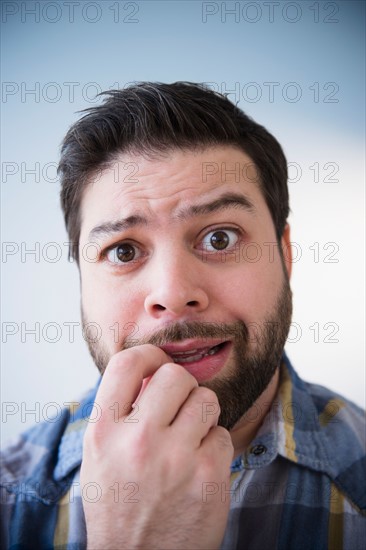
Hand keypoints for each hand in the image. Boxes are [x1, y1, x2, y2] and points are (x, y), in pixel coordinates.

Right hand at [80, 344, 233, 548]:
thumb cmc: (119, 503)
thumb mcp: (100, 454)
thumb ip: (120, 411)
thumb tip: (150, 371)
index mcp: (104, 431)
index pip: (128, 363)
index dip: (148, 354)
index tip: (156, 364)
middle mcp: (138, 440)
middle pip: (176, 375)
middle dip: (181, 387)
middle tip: (178, 408)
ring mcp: (176, 457)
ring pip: (206, 399)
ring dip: (202, 414)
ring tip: (189, 438)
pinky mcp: (208, 474)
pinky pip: (223, 433)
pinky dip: (215, 446)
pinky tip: (198, 467)